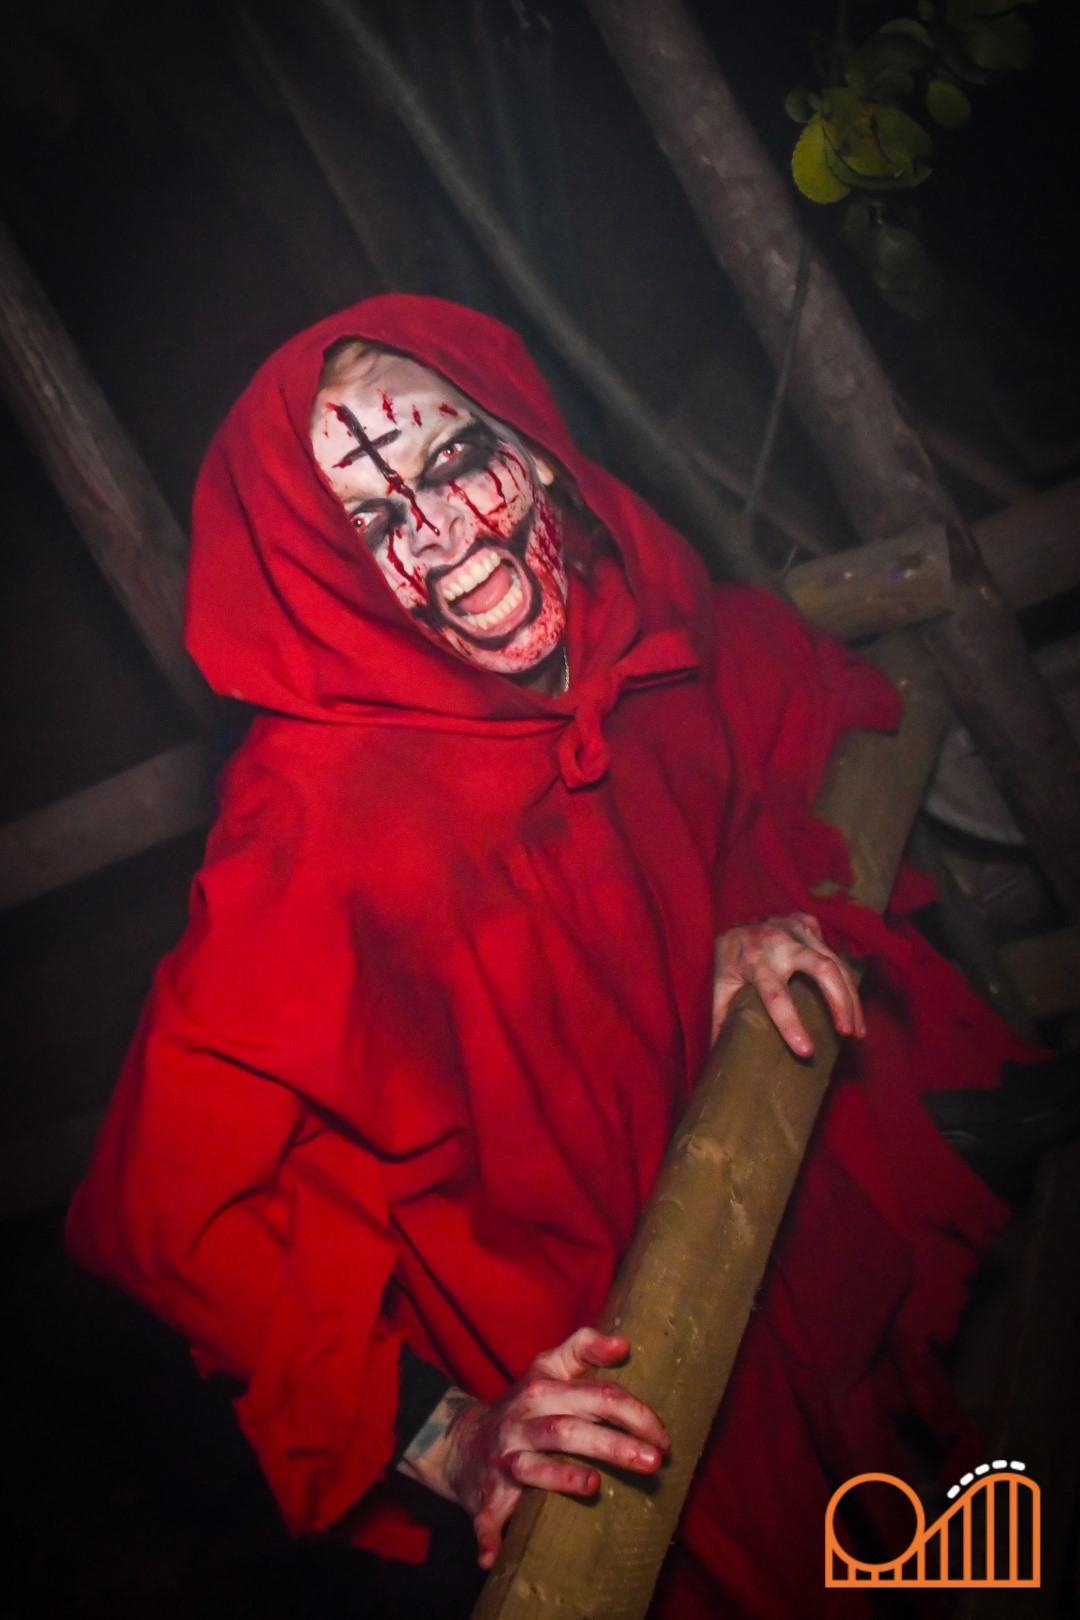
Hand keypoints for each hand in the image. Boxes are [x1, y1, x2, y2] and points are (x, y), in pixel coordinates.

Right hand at [401, 1327, 668, 1569]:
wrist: (462, 1442)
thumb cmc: (524, 1406)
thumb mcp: (548, 1368)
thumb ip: (583, 1349)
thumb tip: (624, 1344)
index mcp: (542, 1389)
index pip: (595, 1394)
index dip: (634, 1413)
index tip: (663, 1437)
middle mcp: (522, 1422)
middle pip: (568, 1429)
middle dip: (612, 1444)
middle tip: (654, 1462)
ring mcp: (504, 1459)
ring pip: (533, 1467)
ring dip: (561, 1477)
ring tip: (594, 1485)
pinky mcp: (486, 1495)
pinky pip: (485, 1517)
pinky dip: (487, 1535)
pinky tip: (492, 1555)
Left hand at [711, 911, 863, 1056]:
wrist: (731, 912)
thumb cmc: (729, 958)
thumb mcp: (720, 984)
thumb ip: (722, 1016)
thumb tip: (722, 1052)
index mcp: (755, 960)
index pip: (776, 995)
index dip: (791, 1023)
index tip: (807, 1052)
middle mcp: (781, 943)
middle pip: (822, 969)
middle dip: (840, 1002)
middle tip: (848, 1034)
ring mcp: (799, 931)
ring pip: (836, 962)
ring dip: (852, 997)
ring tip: (857, 1030)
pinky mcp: (810, 925)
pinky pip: (834, 952)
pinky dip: (847, 980)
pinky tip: (853, 1005)